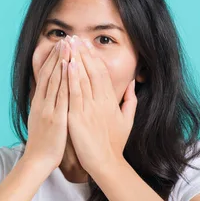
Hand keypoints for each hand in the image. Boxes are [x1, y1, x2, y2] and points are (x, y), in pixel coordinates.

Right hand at [22, 40, 69, 177]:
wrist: (37, 161)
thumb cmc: (43, 144)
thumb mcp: (40, 121)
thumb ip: (45, 107)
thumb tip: (48, 98)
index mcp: (39, 103)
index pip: (45, 77)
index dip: (52, 60)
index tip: (59, 46)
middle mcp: (42, 102)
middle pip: (49, 74)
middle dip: (57, 56)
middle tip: (64, 39)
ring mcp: (48, 108)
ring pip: (55, 80)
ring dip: (61, 62)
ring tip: (68, 46)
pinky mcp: (56, 117)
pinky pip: (61, 94)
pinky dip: (65, 79)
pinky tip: (70, 67)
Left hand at [65, 35, 136, 174]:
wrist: (106, 163)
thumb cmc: (114, 144)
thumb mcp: (127, 120)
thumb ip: (130, 100)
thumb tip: (132, 84)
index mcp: (110, 101)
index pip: (102, 73)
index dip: (93, 57)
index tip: (86, 44)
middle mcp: (101, 101)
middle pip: (92, 71)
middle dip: (83, 53)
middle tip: (75, 37)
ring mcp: (89, 108)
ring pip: (82, 79)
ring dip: (75, 60)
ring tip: (69, 45)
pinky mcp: (77, 117)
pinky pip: (74, 94)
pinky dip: (71, 79)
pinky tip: (67, 65)